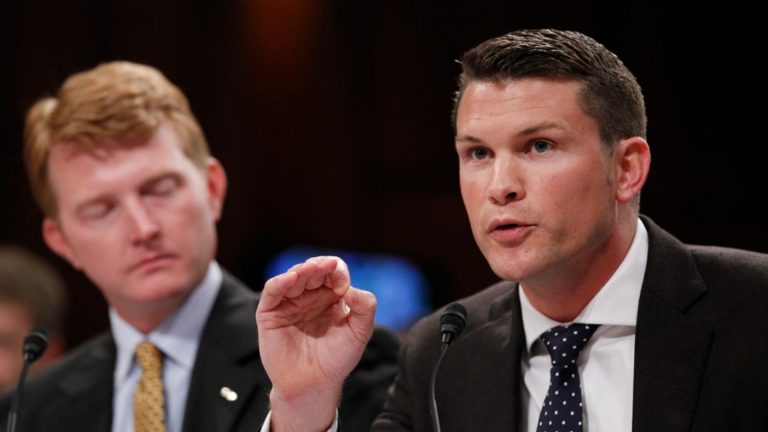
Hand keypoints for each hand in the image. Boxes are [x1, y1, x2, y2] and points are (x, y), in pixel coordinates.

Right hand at [256, 256, 376, 431]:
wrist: (314, 385)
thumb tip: (351, 288)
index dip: (338, 271)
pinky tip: (291, 278)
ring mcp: (289, 303)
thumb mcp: (360, 332)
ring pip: (293, 276)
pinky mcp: (270, 313)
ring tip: (310, 270)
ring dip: (302, 270)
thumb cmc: (337, 359)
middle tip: (327, 266)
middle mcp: (309, 296)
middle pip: (312, 269)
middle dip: (320, 266)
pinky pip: (272, 291)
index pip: (333, 272)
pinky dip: (280, 281)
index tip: (344, 286)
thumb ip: (365, 308)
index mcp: (331, 296)